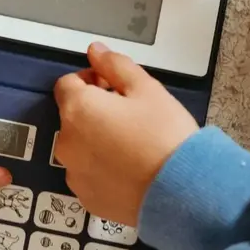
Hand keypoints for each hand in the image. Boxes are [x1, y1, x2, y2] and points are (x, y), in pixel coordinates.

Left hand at [53, 43, 198, 225]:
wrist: (182, 191)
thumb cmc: (165, 138)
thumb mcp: (146, 88)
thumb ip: (114, 65)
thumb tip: (96, 51)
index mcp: (78, 109)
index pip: (67, 83)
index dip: (90, 80)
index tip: (111, 86)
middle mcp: (68, 142)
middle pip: (72, 115)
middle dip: (94, 110)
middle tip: (128, 115)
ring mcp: (75, 173)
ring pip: (79, 146)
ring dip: (96, 139)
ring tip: (131, 144)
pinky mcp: (87, 197)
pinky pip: (88, 173)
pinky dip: (101, 168)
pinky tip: (128, 167)